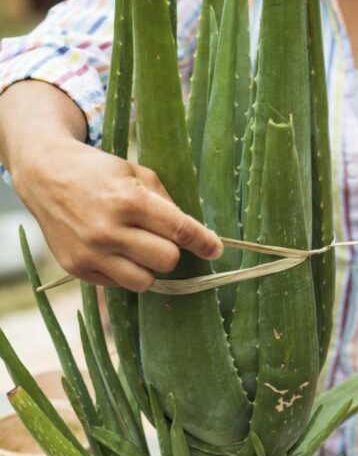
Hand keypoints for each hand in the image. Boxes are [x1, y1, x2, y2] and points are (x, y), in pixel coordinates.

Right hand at [13, 137, 222, 291]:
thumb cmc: (97, 172)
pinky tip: (114, 251)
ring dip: (150, 267)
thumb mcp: (136, 173)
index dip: (203, 242)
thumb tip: (194, 235)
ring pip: (145, 281)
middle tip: (161, 239)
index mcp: (128, 200)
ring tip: (139, 248)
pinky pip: (119, 284)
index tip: (216, 249)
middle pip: (167, 260)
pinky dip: (124, 271)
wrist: (44, 174)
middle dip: (172, 251)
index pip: (179, 230)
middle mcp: (108, 229)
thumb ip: (167, 202)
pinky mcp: (77, 268)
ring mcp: (91, 252)